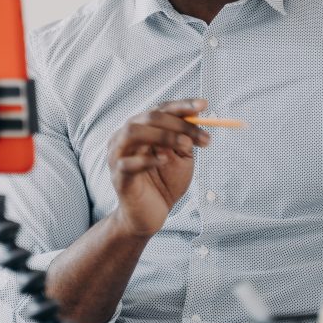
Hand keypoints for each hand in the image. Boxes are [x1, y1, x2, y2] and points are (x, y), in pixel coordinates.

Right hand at [106, 99, 210, 236]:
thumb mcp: (181, 158)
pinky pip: (128, 163)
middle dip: (179, 123)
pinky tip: (164, 161)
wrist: (148, 216)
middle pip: (149, 117)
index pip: (160, 109)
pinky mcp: (118, 177)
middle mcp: (125, 137)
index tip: (204, 105)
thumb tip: (196, 117)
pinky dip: (148, 159)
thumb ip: (185, 139)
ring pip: (134, 132)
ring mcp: (118, 156)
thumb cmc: (163, 184)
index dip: (182, 105)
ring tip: (185, 145)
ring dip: (163, 135)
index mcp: (140, 130)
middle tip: (202, 137)